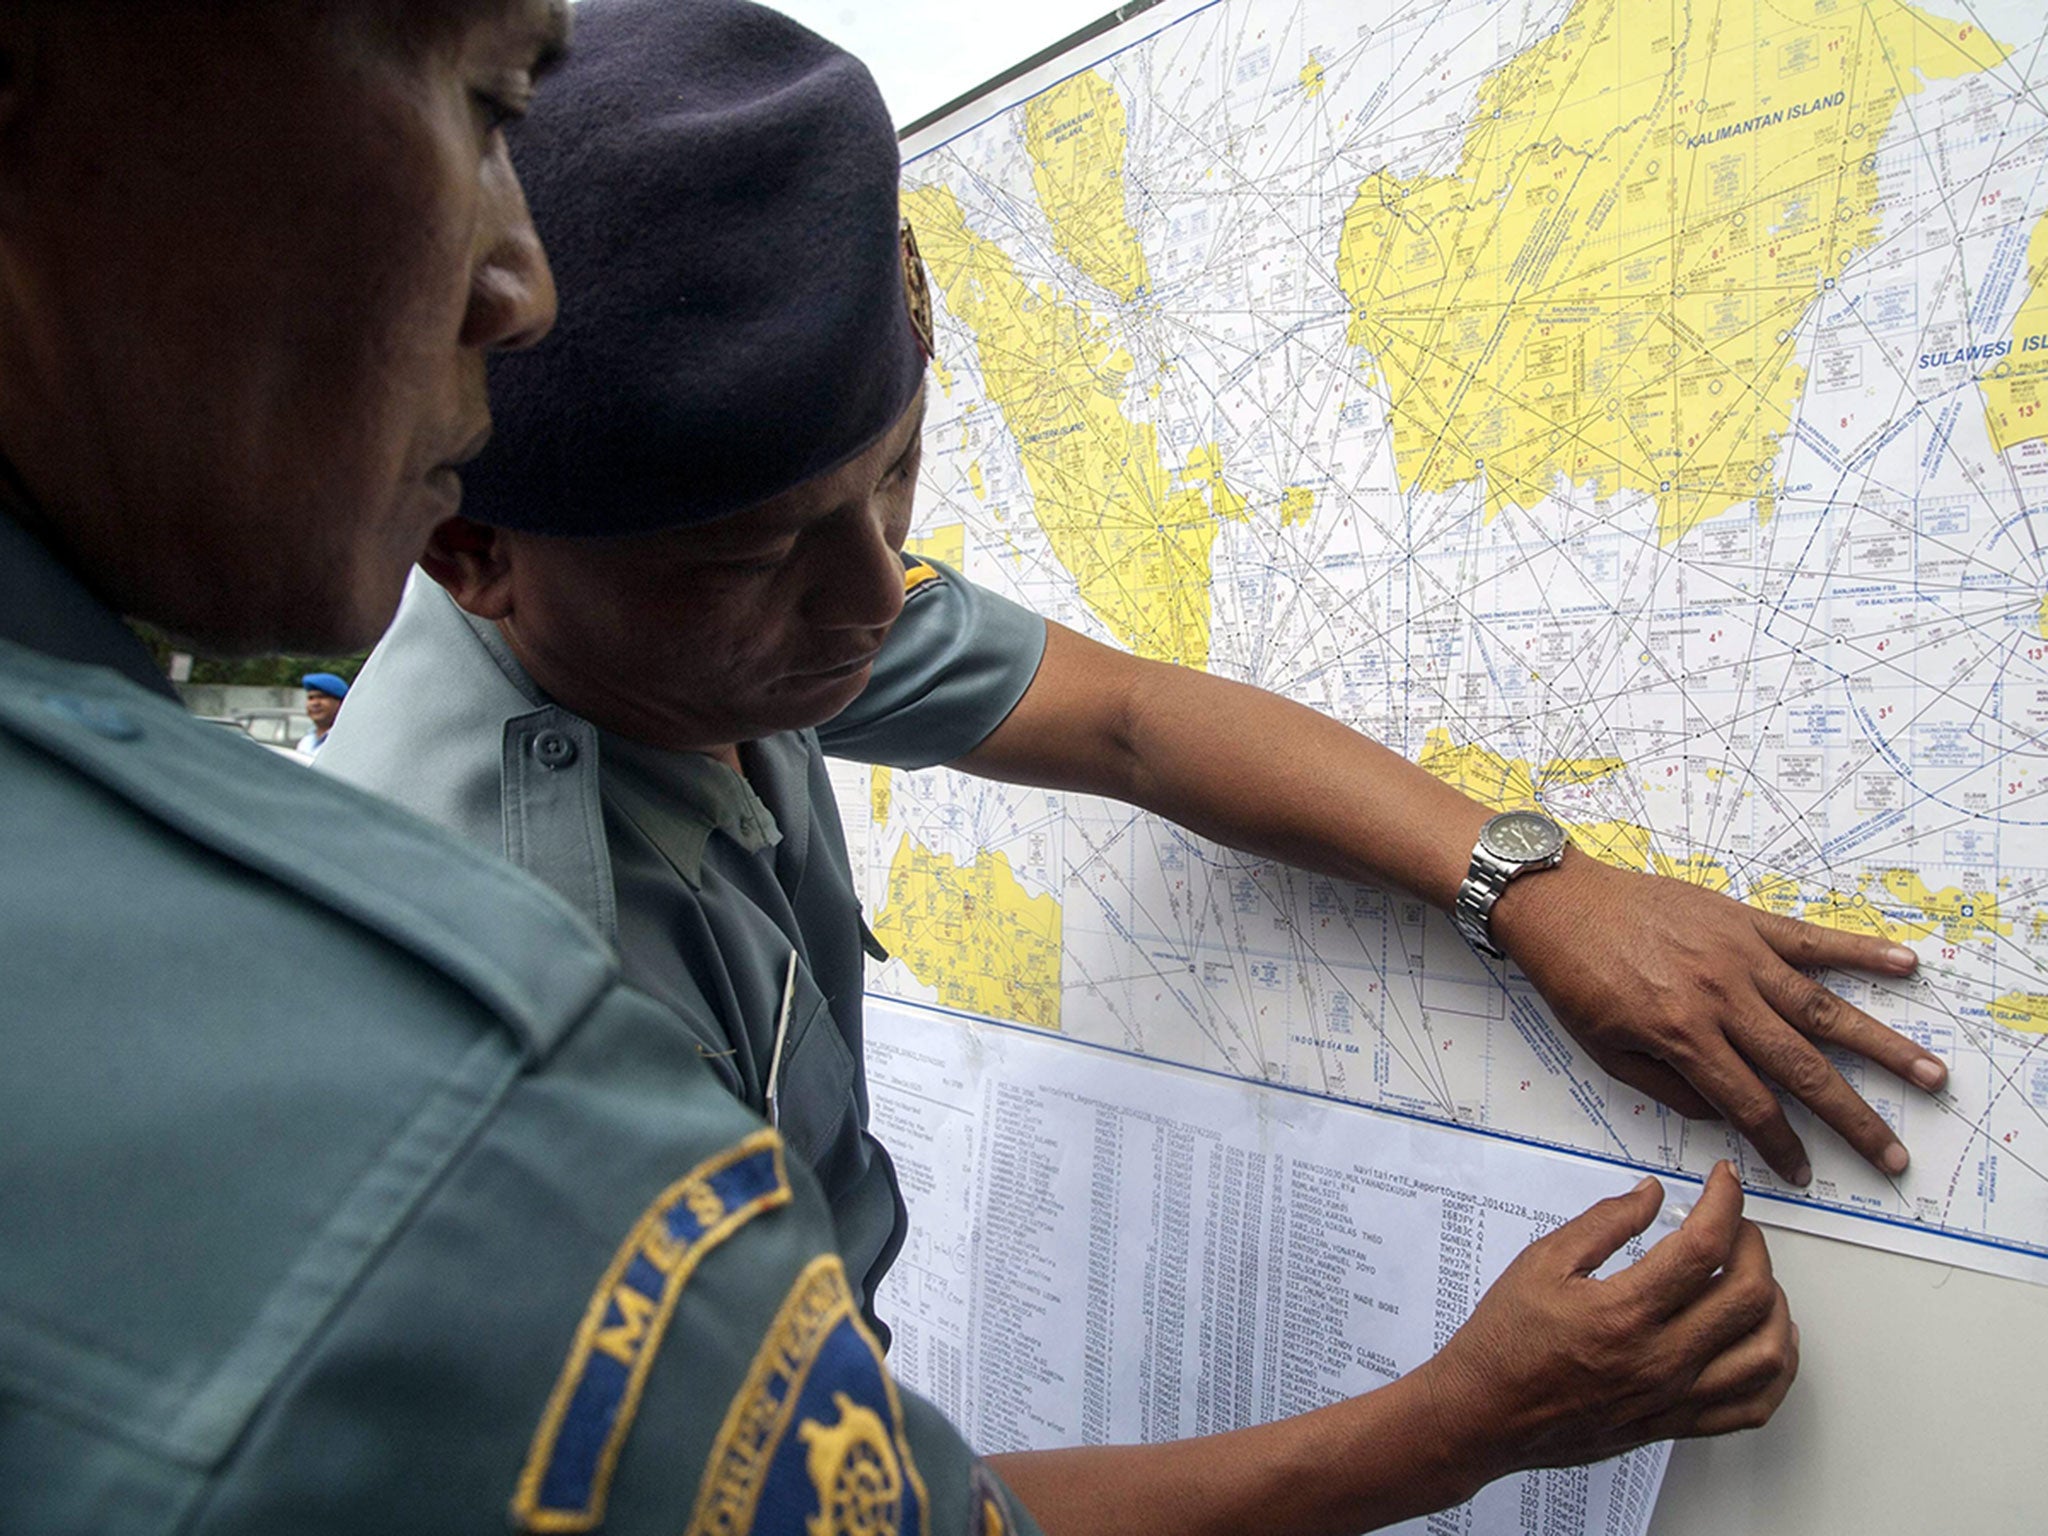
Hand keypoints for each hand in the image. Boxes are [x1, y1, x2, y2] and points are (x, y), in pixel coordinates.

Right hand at [1418, 1164, 1795, 1494]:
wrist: (1484, 1413)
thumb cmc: (1505, 1342)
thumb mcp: (1542, 1262)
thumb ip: (1604, 1223)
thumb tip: (1651, 1195)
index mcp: (1624, 1311)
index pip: (1704, 1246)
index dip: (1725, 1201)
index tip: (1723, 1182)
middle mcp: (1659, 1358)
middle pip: (1749, 1294)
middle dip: (1753, 1244)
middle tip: (1734, 1225)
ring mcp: (1673, 1396)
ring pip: (1766, 1354)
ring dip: (1774, 1306)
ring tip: (1755, 1280)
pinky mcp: (1675, 1424)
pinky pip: (1752, 1407)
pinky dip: (1774, 1372)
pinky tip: (1764, 1343)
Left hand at [1491, 851, 1946, 1184]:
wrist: (1557, 902)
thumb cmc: (1575, 978)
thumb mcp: (1605, 1050)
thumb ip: (1669, 1086)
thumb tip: (1724, 1113)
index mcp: (1683, 1035)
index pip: (1751, 1105)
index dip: (1781, 1145)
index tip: (1805, 1172)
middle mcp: (1721, 998)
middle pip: (1803, 1069)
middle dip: (1853, 1117)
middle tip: (1895, 1154)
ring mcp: (1739, 956)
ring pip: (1824, 1008)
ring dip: (1882, 1045)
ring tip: (1930, 1074)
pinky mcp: (1743, 919)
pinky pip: (1811, 938)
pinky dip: (1860, 950)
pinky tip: (1905, 964)